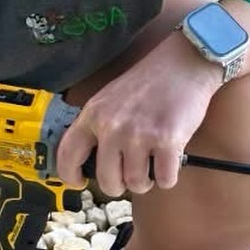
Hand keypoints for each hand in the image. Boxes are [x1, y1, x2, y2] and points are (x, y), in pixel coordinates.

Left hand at [55, 35, 218, 196]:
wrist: (182, 64)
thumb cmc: (150, 82)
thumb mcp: (109, 99)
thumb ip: (98, 127)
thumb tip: (93, 162)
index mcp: (94, 115)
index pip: (67, 155)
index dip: (71, 176)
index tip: (79, 182)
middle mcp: (112, 127)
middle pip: (107, 181)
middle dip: (119, 185)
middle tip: (128, 177)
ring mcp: (139, 135)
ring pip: (136, 184)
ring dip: (145, 181)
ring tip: (151, 165)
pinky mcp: (167, 141)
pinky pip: (164, 180)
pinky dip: (168, 177)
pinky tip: (169, 162)